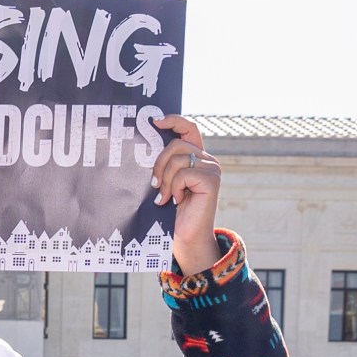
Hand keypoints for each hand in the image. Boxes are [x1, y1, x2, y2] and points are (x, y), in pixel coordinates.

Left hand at [151, 115, 220, 275]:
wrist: (185, 236)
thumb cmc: (171, 211)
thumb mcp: (165, 182)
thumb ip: (164, 164)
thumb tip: (145, 144)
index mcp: (196, 157)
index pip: (189, 128)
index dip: (174, 121)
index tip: (156, 121)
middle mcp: (207, 160)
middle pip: (176, 145)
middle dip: (159, 163)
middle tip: (154, 184)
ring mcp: (212, 169)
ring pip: (178, 159)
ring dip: (166, 180)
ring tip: (166, 197)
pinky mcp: (211, 180)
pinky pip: (184, 173)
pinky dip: (174, 188)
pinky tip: (177, 200)